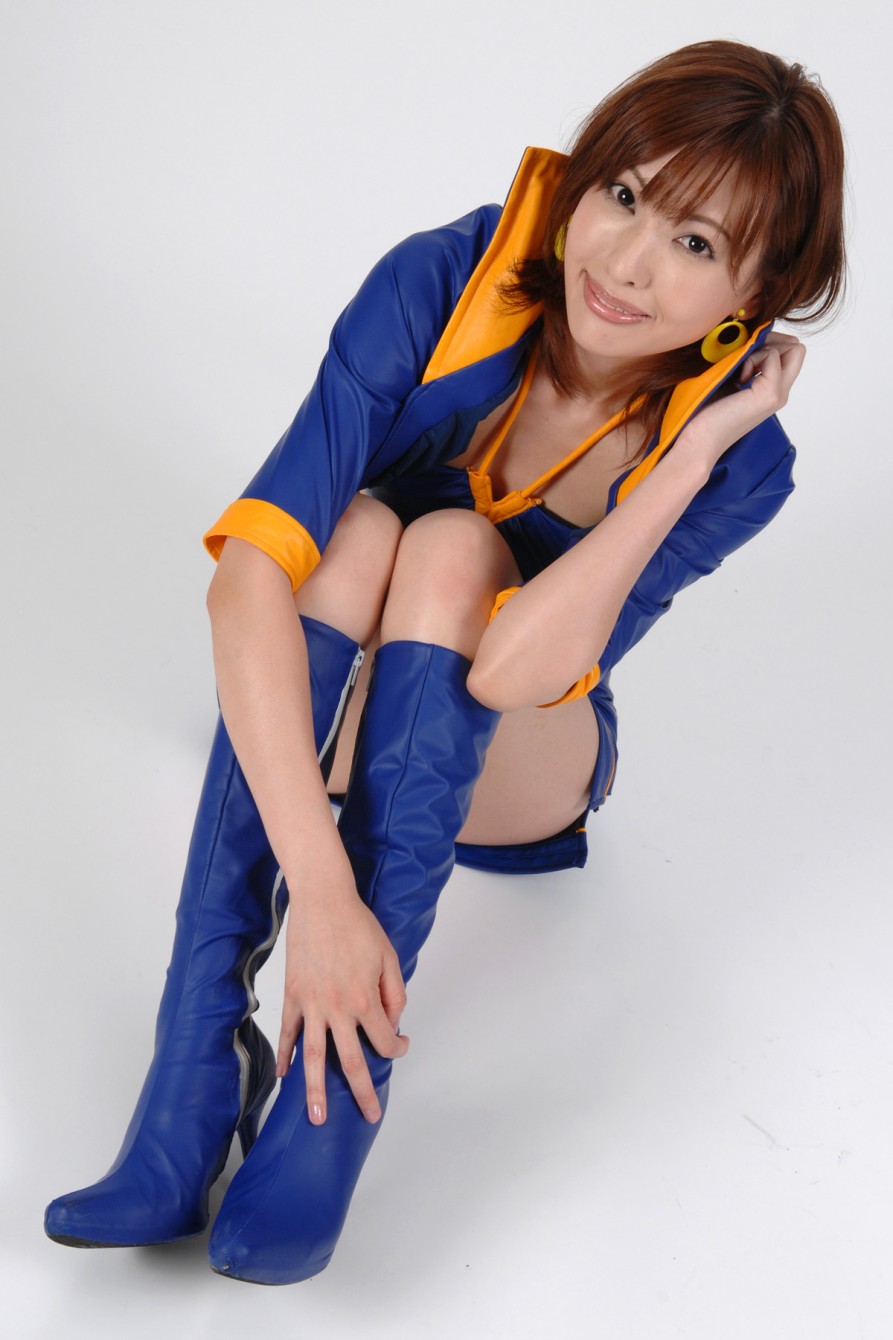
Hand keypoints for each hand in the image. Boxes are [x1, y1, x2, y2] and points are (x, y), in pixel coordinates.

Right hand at [276, 857, 408, 1124]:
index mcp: (365, 999)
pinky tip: (286, 1075)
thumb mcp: (389, 956)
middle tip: (370, 1117)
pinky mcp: (292, 995)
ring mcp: (311, 1004)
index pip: (385, 1040)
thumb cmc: (359, 925)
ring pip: (313, 1056)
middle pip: (351, 1061)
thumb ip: (394, 993)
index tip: (400, 1045)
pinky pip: (288, 1032)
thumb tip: (391, 1023)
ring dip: (315, 1090)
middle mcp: (338, 1008)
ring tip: (317, 1117)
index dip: (397, 1048)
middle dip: (362, 1093)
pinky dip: (286, 1055)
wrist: (323, 901)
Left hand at [680, 332, 806, 468]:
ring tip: (741, 369)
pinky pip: (772, 356)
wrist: (697, 440)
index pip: (790, 352)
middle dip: (773, 340)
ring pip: (793, 348)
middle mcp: (780, 392)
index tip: (745, 351)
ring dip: (763, 349)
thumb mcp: (729, 378)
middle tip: (746, 354)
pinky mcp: (769, 394)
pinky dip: (753, 358)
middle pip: (797, 349)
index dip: (771, 341)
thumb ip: (744, 361)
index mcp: (772, 389)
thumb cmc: (704, 412)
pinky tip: (738, 377)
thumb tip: (751, 334)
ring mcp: (778, 394)